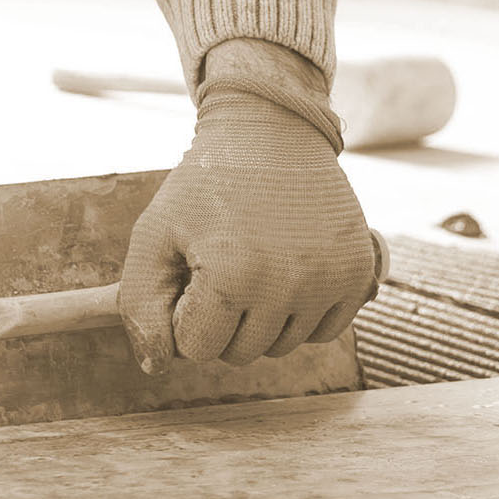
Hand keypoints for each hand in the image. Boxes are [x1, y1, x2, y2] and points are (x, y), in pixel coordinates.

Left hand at [117, 79, 377, 374]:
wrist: (273, 131)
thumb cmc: (206, 185)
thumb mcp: (154, 233)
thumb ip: (139, 304)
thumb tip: (157, 367)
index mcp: (231, 276)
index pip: (195, 349)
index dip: (185, 312)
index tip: (193, 270)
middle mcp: (288, 284)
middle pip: (239, 354)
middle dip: (221, 319)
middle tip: (223, 262)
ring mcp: (329, 281)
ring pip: (281, 347)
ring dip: (261, 319)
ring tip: (255, 263)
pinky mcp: (358, 275)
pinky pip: (324, 333)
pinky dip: (302, 314)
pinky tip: (290, 271)